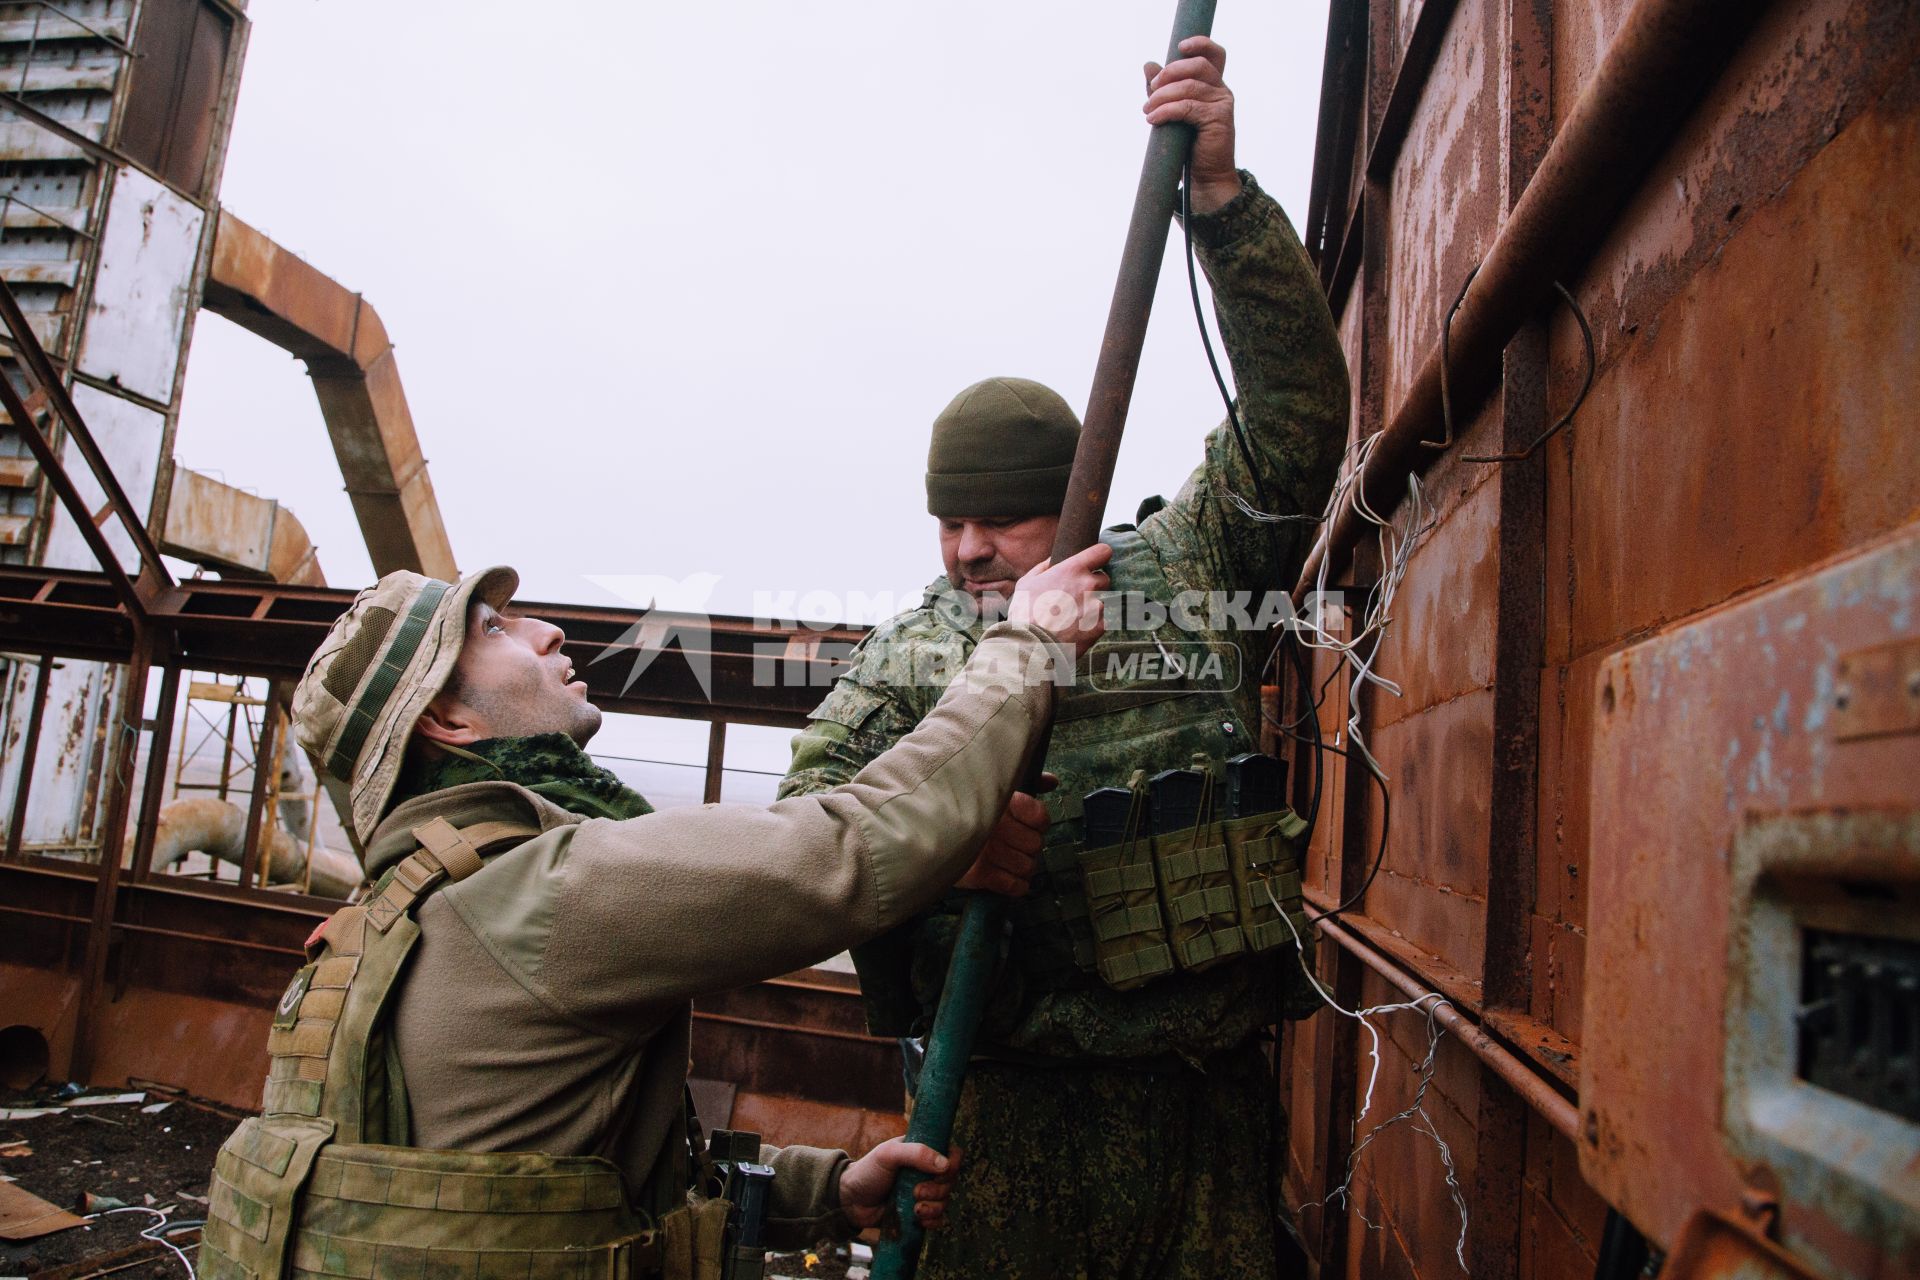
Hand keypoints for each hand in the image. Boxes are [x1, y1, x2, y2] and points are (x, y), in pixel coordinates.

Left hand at [839, 1139, 961, 1230]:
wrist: (850, 1201)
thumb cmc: (868, 1171)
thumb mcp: (888, 1154)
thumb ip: (917, 1153)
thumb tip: (945, 1164)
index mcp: (922, 1152)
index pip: (952, 1154)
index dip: (952, 1164)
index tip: (941, 1172)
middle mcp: (926, 1172)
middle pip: (951, 1180)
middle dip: (937, 1189)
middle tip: (916, 1192)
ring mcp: (924, 1193)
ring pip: (946, 1201)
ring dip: (933, 1206)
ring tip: (914, 1209)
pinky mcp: (919, 1213)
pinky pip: (938, 1219)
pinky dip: (933, 1221)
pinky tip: (919, 1220)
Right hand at [956, 779, 1054, 896]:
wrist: (926, 832)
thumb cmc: (966, 811)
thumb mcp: (994, 791)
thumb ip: (1027, 782)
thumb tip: (1052, 780)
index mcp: (1001, 800)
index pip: (1040, 817)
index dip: (1038, 823)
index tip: (1028, 823)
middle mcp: (996, 825)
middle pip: (1036, 845)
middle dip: (1028, 847)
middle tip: (1015, 844)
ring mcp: (987, 851)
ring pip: (1027, 867)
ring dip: (1022, 866)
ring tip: (1009, 860)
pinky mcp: (979, 874)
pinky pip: (1015, 886)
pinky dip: (1016, 885)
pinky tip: (1007, 877)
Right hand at [1007, 542, 1110, 655]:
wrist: (1031, 646)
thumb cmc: (1025, 613)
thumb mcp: (1026, 583)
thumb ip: (1043, 567)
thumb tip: (1052, 559)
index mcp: (1073, 569)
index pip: (1103, 551)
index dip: (1100, 556)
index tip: (1097, 561)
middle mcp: (1089, 585)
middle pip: (1104, 579)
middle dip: (1093, 586)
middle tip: (1075, 597)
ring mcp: (1097, 606)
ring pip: (1102, 602)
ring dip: (1091, 608)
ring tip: (1070, 619)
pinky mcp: (1101, 626)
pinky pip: (1102, 622)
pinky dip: (1091, 626)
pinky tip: (1074, 631)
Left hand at [1144, 36, 1239, 213]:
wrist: (1205, 177)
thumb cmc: (1189, 145)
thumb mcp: (1173, 111)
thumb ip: (1163, 88)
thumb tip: (1148, 64)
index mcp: (1214, 85)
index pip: (1214, 54)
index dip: (1200, 44)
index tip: (1179, 46)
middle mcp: (1222, 90)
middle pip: (1198, 66)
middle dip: (1170, 73)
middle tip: (1151, 89)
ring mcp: (1223, 104)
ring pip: (1189, 87)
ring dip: (1162, 96)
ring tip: (1147, 110)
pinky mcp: (1219, 119)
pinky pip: (1188, 107)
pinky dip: (1166, 111)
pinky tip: (1153, 120)